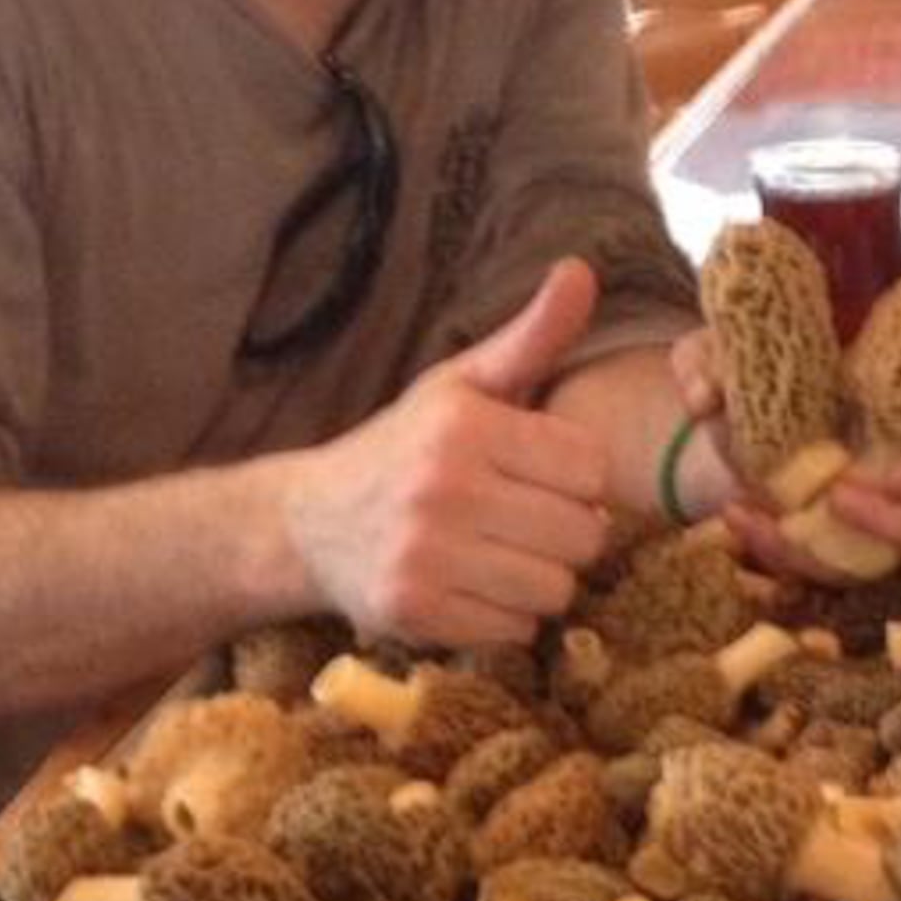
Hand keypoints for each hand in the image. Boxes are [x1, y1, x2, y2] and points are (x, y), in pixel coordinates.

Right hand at [276, 261, 614, 645]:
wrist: (309, 523)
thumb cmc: (406, 449)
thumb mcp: (463, 385)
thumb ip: (532, 336)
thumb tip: (582, 270)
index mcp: (465, 425)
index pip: (591, 468)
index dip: (576, 479)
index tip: (539, 477)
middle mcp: (442, 488)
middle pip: (582, 535)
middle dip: (565, 533)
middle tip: (523, 522)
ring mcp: (425, 555)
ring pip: (555, 589)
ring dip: (539, 580)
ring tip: (499, 557)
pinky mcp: (414, 612)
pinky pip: (516, 630)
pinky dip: (504, 618)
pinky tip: (471, 589)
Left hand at [663, 327, 900, 578]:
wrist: (726, 436)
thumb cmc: (763, 381)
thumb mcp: (735, 352)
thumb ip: (717, 356)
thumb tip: (706, 396)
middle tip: (881, 475)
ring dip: (887, 532)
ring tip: (817, 503)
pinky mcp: (858, 555)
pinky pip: (847, 573)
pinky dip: (793, 551)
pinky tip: (743, 516)